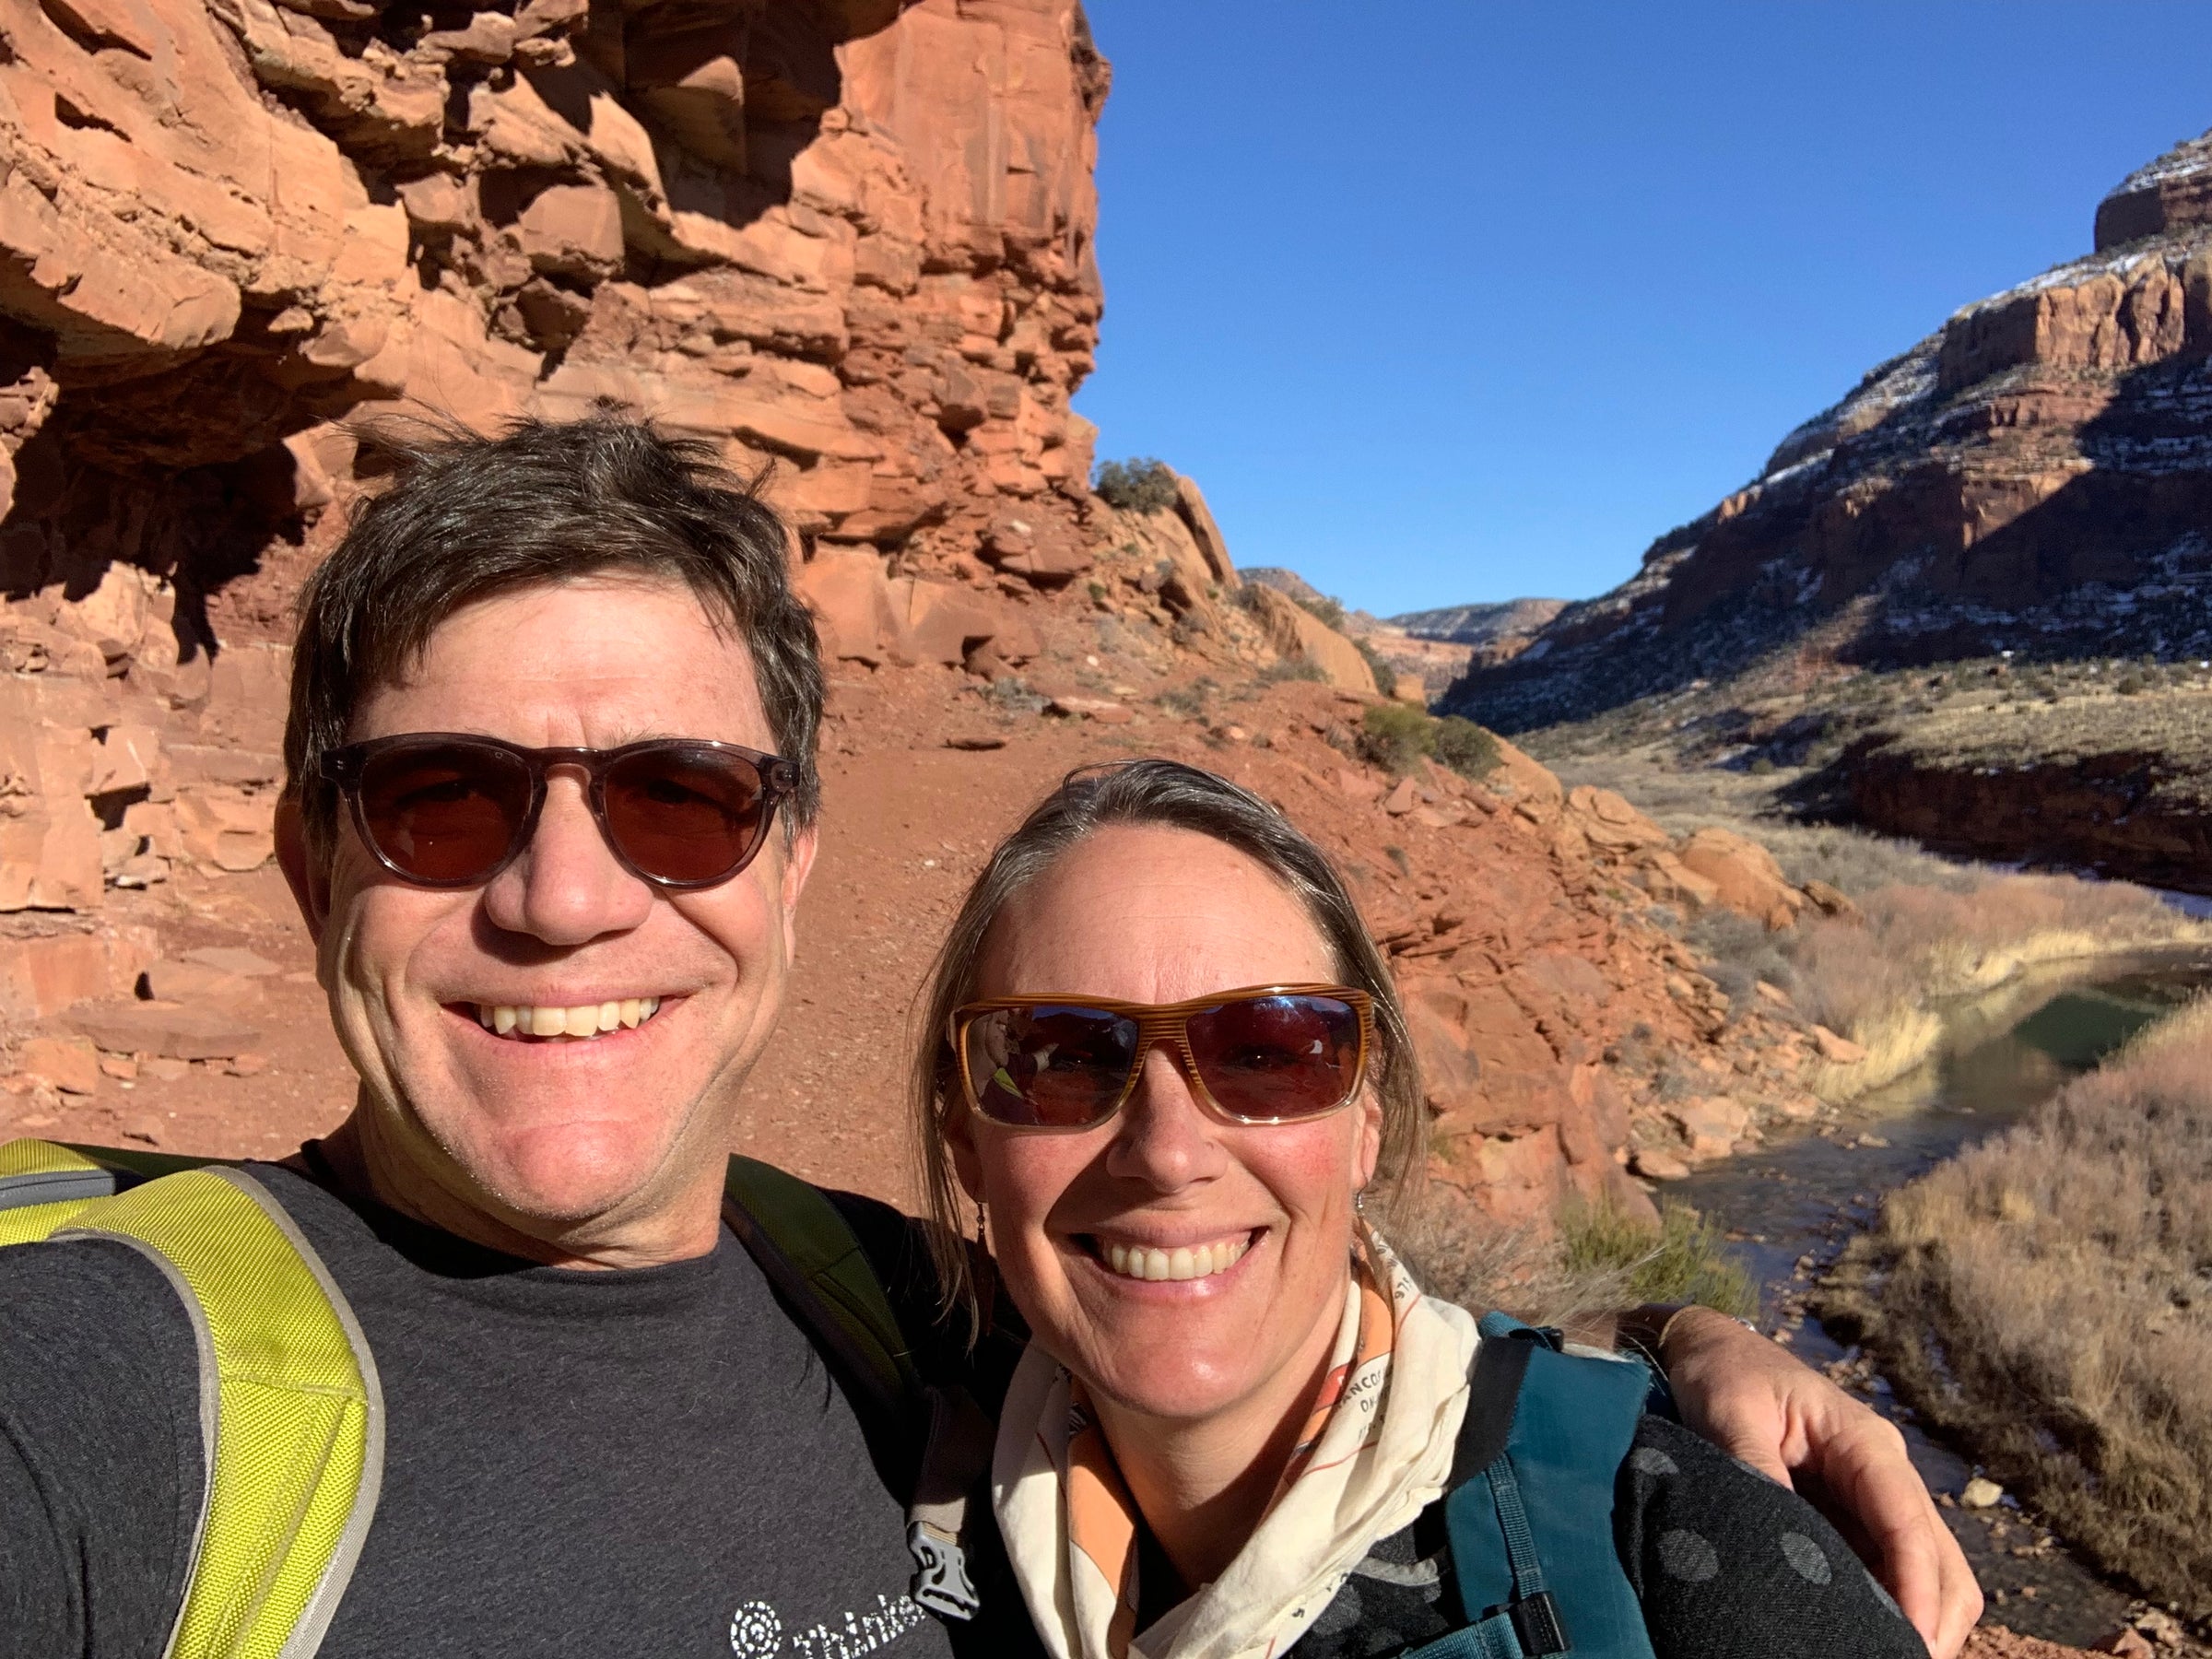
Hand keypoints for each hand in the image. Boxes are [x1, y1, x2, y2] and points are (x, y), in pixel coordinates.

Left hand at [1659, 1307, 1981, 1658]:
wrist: (1709, 1351)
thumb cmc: (1723, 1375)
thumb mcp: (1729, 1413)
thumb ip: (1757, 1471)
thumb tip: (1785, 1543)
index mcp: (1865, 1443)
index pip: (1910, 1525)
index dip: (1917, 1589)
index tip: (1912, 1643)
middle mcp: (1886, 1472)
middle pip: (1944, 1563)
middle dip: (1931, 1619)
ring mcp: (1876, 1497)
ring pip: (1929, 1574)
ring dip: (1914, 1618)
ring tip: (1874, 1652)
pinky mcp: (1856, 1517)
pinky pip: (1890, 1571)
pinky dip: (1887, 1608)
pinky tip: (1853, 1632)